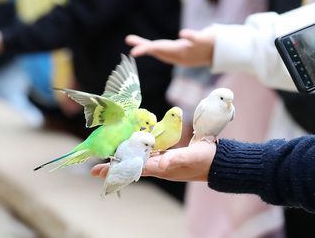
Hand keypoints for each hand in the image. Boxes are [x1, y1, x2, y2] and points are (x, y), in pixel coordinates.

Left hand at [91, 141, 216, 181]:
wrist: (218, 161)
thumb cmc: (205, 160)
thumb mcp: (191, 157)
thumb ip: (176, 159)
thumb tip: (161, 163)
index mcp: (161, 167)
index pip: (133, 168)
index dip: (115, 169)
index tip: (97, 171)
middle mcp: (159, 166)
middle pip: (131, 165)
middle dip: (114, 165)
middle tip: (96, 166)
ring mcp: (163, 161)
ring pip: (138, 159)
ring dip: (124, 157)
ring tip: (109, 155)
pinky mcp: (168, 155)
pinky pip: (149, 153)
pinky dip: (139, 149)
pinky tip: (133, 144)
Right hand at [125, 29, 214, 66]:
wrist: (203, 56)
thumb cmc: (178, 51)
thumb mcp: (160, 49)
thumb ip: (145, 45)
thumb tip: (127, 39)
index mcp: (165, 51)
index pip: (152, 50)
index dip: (142, 50)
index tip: (132, 53)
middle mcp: (174, 51)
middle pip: (161, 50)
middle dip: (149, 50)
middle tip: (136, 52)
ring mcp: (187, 48)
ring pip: (177, 47)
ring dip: (170, 47)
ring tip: (157, 44)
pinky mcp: (198, 40)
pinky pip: (193, 38)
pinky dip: (188, 36)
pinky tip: (182, 33)